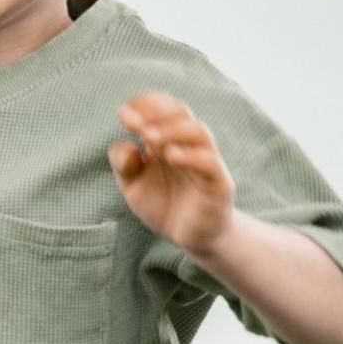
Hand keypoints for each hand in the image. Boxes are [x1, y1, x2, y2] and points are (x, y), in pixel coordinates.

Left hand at [109, 92, 235, 258]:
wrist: (190, 238)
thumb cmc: (163, 207)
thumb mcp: (134, 188)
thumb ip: (124, 166)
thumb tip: (126, 145)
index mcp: (167, 140)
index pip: (162, 108)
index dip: (144, 105)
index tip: (123, 114)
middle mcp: (188, 145)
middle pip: (181, 112)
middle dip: (156, 113)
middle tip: (135, 125)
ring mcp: (205, 161)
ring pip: (198, 131)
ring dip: (172, 130)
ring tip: (149, 138)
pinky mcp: (218, 182)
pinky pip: (209, 161)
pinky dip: (190, 155)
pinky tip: (170, 156)